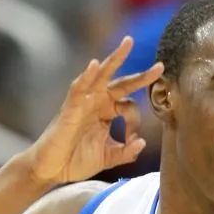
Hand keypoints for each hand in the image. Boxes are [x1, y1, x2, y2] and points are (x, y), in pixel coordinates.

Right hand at [27, 36, 163, 183]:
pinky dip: (86, 75)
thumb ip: (126, 152)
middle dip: (141, 75)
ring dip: (115, 59)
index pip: (130, 107)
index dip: (135, 123)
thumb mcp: (108, 157)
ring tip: (128, 43)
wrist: (52, 169)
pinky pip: (78, 88)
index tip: (133, 141)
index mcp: (107, 112)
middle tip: (161, 66)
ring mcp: (84, 102)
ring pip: (101, 75)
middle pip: (122, 83)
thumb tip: (142, 143)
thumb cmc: (76, 160)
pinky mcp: (70, 107)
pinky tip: (95, 65)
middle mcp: (97, 103)